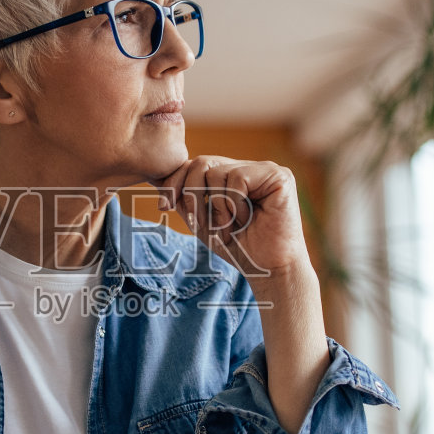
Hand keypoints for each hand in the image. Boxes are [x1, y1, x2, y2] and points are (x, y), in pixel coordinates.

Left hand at [158, 156, 311, 279]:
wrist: (268, 271)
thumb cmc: (239, 248)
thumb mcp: (202, 220)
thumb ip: (184, 198)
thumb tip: (155, 178)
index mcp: (232, 175)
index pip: (195, 164)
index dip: (175, 182)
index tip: (163, 207)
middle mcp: (249, 167)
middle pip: (202, 163)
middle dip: (191, 194)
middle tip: (200, 223)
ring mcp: (265, 169)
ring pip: (217, 172)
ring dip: (217, 207)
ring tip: (229, 227)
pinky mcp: (279, 175)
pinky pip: (238, 178)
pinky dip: (234, 203)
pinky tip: (246, 219)